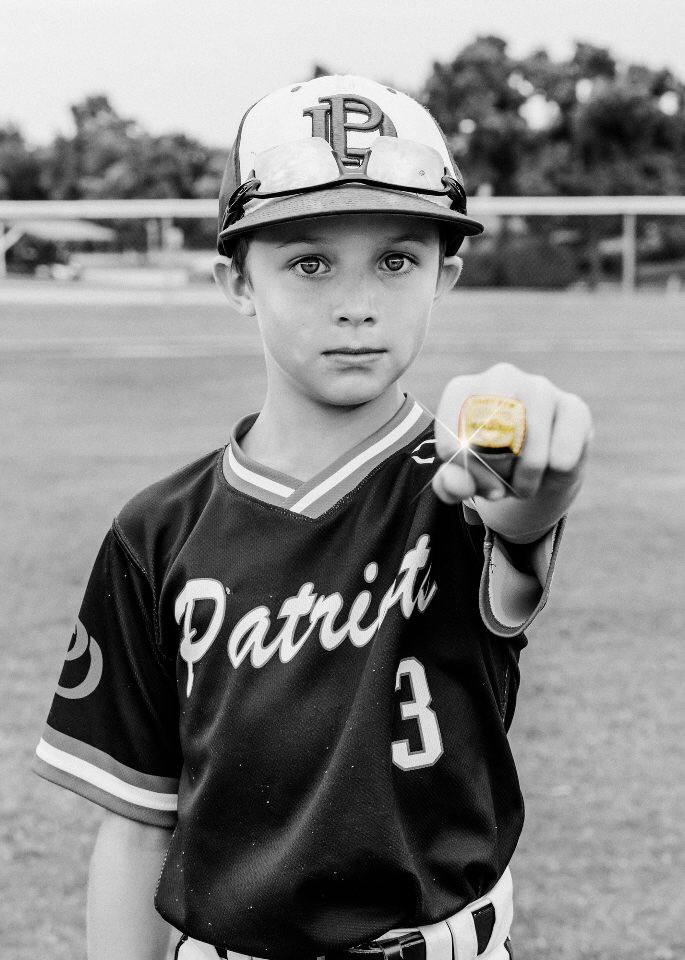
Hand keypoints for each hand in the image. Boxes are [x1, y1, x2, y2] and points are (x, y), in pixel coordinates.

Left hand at [431, 363, 592, 542]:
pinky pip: (563, 457)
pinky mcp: (574, 407)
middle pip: (490, 443)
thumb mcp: (465, 479)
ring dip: (527, 481)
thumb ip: (450, 484)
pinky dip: (556, 475)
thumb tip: (455, 484)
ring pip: (530, 454)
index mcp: (462, 391)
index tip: (477, 484)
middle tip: (502, 485)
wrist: (538, 465)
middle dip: (497, 476)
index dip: (466, 474)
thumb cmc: (492, 464)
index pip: (452, 441)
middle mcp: (500, 378)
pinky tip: (553, 466)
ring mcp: (540, 388)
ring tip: (525, 481)